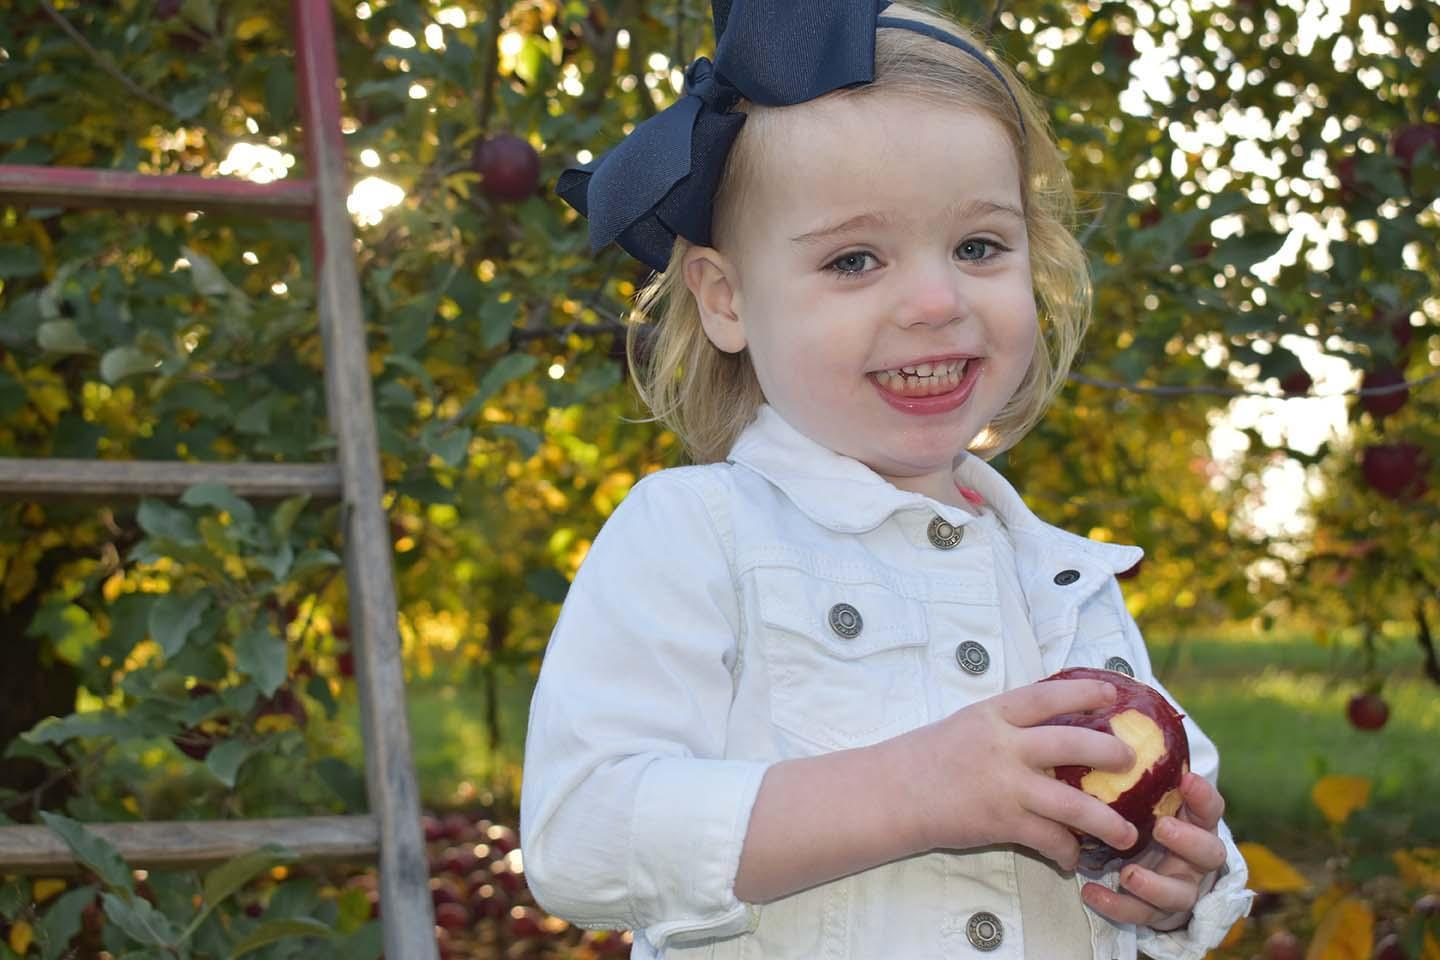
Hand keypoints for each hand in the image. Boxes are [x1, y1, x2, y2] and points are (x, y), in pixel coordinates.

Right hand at [894, 679, 1139, 871]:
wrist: (893, 793)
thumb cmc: (928, 757)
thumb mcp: (968, 725)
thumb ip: (1007, 726)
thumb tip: (1054, 728)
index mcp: (994, 715)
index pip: (1047, 696)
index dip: (1084, 692)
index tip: (1114, 692)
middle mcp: (1003, 746)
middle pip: (1072, 743)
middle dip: (1110, 751)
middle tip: (1131, 759)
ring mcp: (1004, 785)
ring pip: (1072, 804)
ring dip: (1107, 821)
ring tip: (1129, 833)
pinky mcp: (1001, 822)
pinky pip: (1048, 839)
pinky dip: (1066, 851)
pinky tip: (1073, 857)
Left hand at [1080, 772, 1228, 931]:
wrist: (1145, 866)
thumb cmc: (1142, 818)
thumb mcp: (1145, 797)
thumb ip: (1137, 777)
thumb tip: (1103, 729)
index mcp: (1196, 824)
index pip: (1210, 809)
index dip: (1203, 796)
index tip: (1186, 779)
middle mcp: (1195, 858)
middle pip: (1209, 853)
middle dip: (1188, 841)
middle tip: (1162, 826)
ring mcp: (1179, 887)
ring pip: (1180, 894)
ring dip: (1154, 885)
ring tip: (1128, 875)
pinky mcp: (1156, 912)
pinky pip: (1140, 914)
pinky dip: (1117, 905)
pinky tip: (1091, 893)